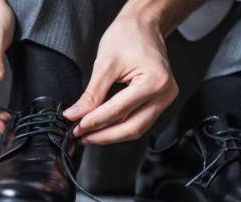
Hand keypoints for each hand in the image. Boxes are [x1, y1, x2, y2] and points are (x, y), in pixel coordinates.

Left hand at [63, 12, 177, 144]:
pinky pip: (139, 122)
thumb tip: (76, 115)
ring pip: (136, 129)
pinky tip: (103, 128)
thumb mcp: (105, 64)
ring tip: (89, 135)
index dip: (95, 122)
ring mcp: (164, 100)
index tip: (77, 127)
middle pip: (132, 127)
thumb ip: (91, 94)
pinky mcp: (159, 103)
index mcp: (155, 81)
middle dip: (104, 135)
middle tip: (81, 136)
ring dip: (111, 135)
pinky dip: (120, 127)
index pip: (120, 111)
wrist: (144, 26)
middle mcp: (165, 94)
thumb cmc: (129, 36)